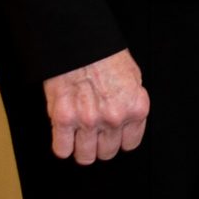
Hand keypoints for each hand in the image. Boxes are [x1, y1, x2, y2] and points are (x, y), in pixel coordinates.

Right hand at [43, 48, 149, 164]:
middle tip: (94, 133)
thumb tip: (127, 120)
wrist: (79, 41)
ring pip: (85, 156)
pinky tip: (64, 135)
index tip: (113, 135)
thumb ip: (131, 102)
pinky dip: (62, 145)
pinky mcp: (64, 119)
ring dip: (81, 148)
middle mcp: (114, 117)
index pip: (130, 144)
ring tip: (78, 136)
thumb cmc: (104, 54)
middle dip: (100, 144)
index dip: (120, 139)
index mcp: (135, 107)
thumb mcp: (132, 76)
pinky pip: (62, 150)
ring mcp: (89, 120)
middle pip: (107, 153)